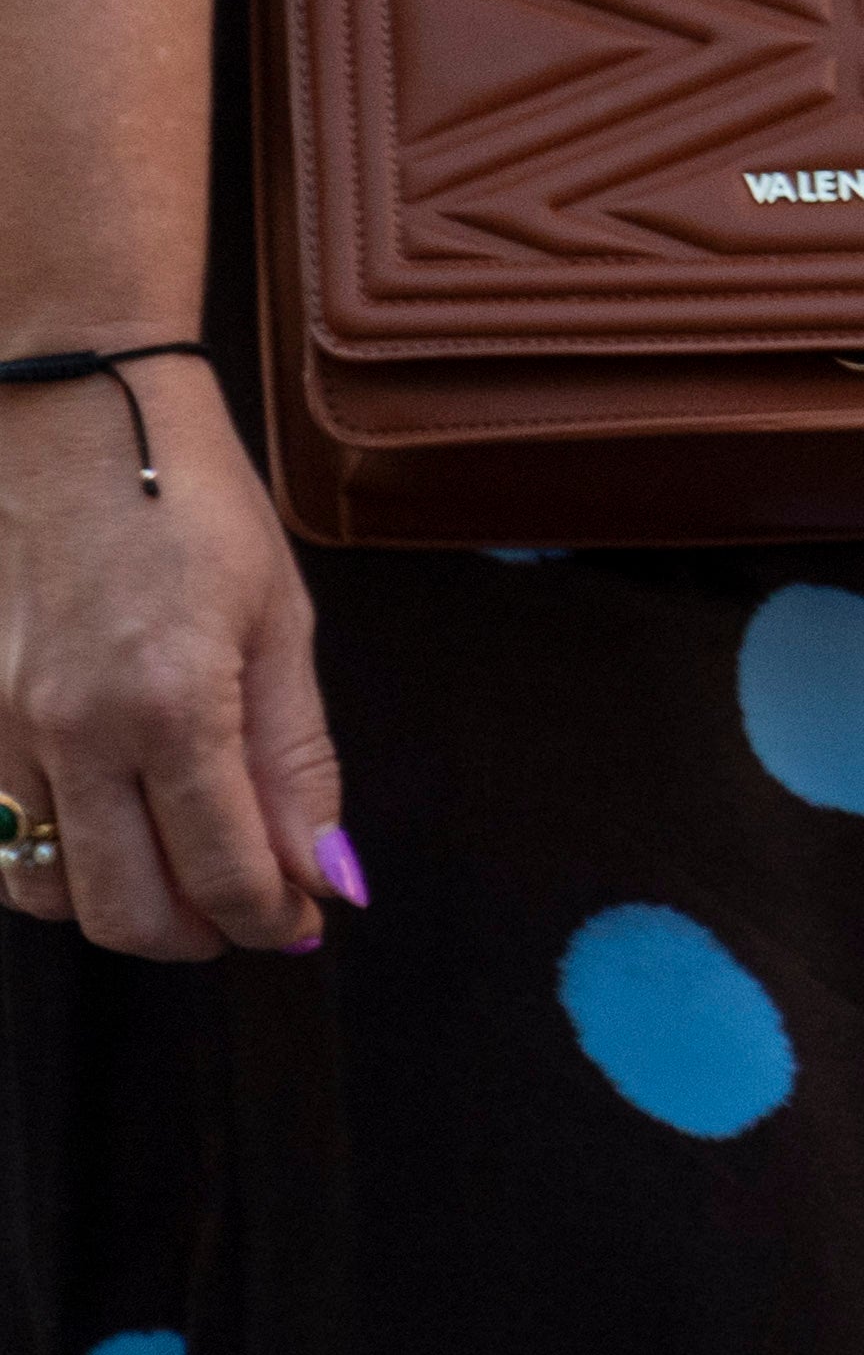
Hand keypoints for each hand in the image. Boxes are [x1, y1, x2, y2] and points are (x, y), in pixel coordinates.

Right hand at [0, 356, 339, 956]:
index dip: (271, 918)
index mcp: (171, 705)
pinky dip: (50, 865)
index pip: (222, 871)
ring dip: (119, 906)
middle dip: (196, 934)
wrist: (73, 420)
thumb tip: (327, 872)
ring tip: (180, 872)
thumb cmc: (193, 505)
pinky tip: (104, 832)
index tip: (303, 921)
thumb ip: (298, 759)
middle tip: (246, 914)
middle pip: (122, 911)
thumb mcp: (279, 621)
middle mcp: (70, 734)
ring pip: (45, 892)